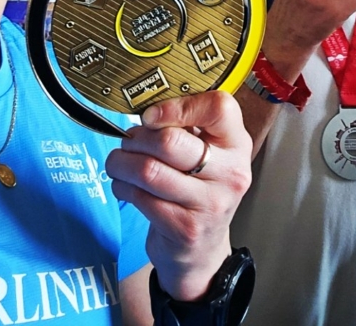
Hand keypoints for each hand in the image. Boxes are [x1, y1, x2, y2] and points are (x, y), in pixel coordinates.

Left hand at [106, 91, 251, 301]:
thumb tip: (146, 108)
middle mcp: (231, 172)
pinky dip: (123, 187)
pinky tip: (125, 185)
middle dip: (137, 138)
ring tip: (118, 161)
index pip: (218, 107)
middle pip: (170, 141)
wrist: (203, 249)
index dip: (177, 106)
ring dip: (122, 163)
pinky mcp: (186, 228)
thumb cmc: (199, 187)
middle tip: (128, 141)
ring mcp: (210, 203)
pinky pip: (141, 198)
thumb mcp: (208, 152)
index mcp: (237, 142)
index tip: (151, 115)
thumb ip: (187, 127)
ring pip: (149, 171)